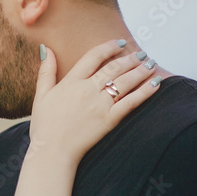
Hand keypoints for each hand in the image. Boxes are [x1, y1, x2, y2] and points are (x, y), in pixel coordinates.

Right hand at [30, 40, 159, 162]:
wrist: (52, 152)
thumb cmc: (44, 127)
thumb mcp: (41, 96)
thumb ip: (46, 71)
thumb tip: (46, 48)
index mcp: (70, 82)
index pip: (93, 57)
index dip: (109, 47)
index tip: (120, 43)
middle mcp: (87, 90)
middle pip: (113, 67)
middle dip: (130, 58)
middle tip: (141, 54)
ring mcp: (99, 105)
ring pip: (125, 81)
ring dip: (141, 70)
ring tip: (151, 64)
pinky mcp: (109, 120)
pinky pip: (131, 102)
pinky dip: (145, 91)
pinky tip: (155, 83)